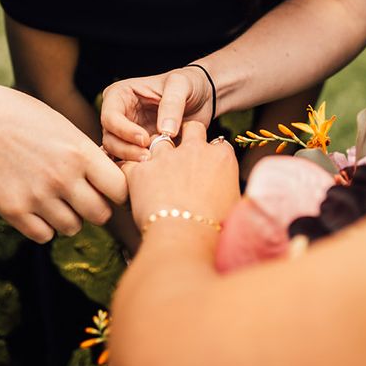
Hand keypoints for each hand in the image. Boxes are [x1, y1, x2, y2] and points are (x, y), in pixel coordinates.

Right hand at [0, 82, 127, 242]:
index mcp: (81, 152)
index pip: (120, 190)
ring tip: (53, 196)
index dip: (117, 191)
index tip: (107, 186)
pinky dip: (43, 226)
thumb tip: (109, 181)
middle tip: (81, 195)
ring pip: (73, 227)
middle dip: (95, 207)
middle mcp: (64, 177)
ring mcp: (38, 197)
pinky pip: (44, 235)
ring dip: (68, 217)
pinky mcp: (14, 211)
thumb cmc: (22, 118)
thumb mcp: (63, 128)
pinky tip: (34, 205)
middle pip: (101, 215)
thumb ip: (87, 156)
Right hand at [101, 67, 212, 160]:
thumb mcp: (182, 84)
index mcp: (120, 95)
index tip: (145, 139)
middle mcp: (119, 115)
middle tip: (149, 157)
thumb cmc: (189, 84)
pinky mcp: (138, 148)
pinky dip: (137, 169)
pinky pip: (129, 163)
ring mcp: (127, 134)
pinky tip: (153, 170)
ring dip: (132, 161)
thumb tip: (164, 130)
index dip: (124, 130)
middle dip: (127, 150)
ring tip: (155, 162)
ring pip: (117, 154)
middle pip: (110, 139)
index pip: (110, 116)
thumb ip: (172, 103)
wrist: (203, 97)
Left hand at [122, 122, 238, 228]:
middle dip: (187, 135)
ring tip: (156, 171)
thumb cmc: (215, 228)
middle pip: (192, 128)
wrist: (185, 237)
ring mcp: (166, 158)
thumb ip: (230, 188)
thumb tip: (228, 192)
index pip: (219, 144)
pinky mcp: (141, 170)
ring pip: (160, 140)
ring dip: (158, 153)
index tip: (208, 167)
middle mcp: (194, 150)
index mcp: (221, 157)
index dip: (212, 154)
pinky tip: (134, 184)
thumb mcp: (234, 205)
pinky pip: (130, 163)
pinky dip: (132, 172)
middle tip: (183, 156)